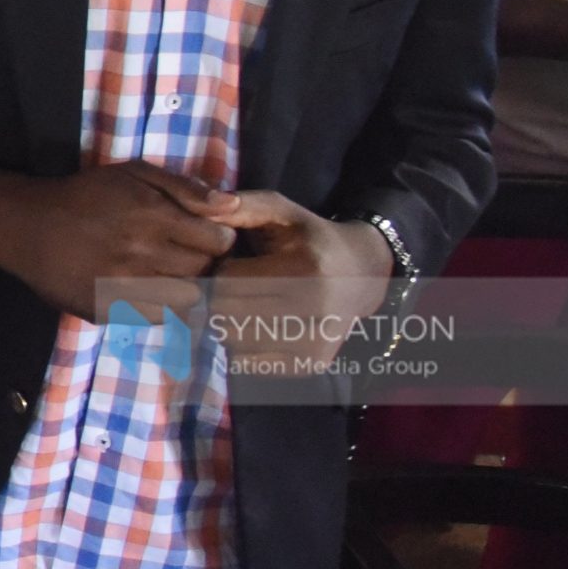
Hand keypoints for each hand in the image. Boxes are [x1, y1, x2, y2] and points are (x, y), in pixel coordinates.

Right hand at [0, 161, 236, 320]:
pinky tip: (144, 288)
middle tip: (185, 254)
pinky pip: (155, 316)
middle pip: (204, 271)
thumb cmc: (84, 195)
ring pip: (185, 298)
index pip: (217, 241)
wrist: (26, 226)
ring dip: (184, 286)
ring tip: (166, 273)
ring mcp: (126, 286)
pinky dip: (158, 305)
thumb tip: (232, 206)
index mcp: (153, 215)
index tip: (208, 236)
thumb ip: (184, 187)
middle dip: (203, 263)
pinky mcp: (110, 310)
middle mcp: (143, 254)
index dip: (219, 239)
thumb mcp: (132, 174)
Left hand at [205, 190, 395, 376]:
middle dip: (220, 297)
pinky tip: (258, 326)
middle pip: (229, 313)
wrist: (361, 273)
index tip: (233, 263)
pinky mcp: (313, 364)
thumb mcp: (280, 210)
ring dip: (229, 323)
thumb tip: (206, 205)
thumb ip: (242, 205)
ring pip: (235, 341)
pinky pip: (251, 363)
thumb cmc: (310, 238)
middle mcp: (315, 309)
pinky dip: (244, 346)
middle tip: (236, 287)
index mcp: (305, 268)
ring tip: (247, 304)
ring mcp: (317, 342)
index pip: (228, 281)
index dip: (221, 270)